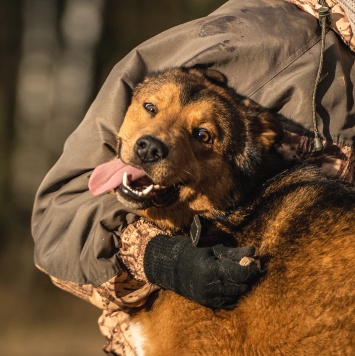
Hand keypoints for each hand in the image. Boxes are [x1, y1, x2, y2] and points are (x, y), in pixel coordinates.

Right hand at [144, 235, 259, 308]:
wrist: (172, 267)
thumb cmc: (193, 253)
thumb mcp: (213, 249)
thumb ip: (234, 253)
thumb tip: (254, 250)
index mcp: (211, 270)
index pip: (240, 273)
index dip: (252, 268)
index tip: (259, 262)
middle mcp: (211, 287)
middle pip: (241, 286)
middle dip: (249, 277)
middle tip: (252, 266)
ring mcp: (209, 297)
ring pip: (237, 295)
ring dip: (242, 285)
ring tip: (241, 274)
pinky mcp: (208, 303)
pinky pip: (230, 302)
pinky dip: (234, 293)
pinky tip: (232, 283)